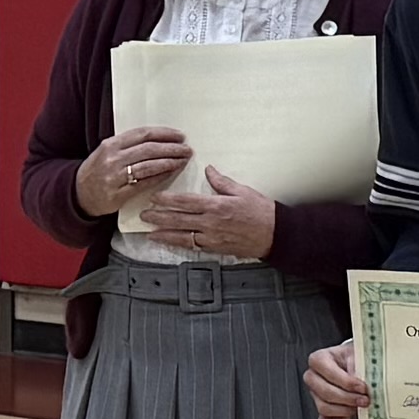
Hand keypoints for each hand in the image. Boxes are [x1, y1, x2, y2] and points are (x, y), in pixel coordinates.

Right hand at [79, 122, 198, 217]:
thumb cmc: (98, 170)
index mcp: (111, 144)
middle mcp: (112, 158)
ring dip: (170, 162)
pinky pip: (144, 183)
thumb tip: (160, 140)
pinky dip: (160, 177)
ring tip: (183, 160)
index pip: (143, 134)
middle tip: (187, 149)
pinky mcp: (118, 194)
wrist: (78, 194)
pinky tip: (171, 173)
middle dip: (172, 148)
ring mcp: (115, 177)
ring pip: (149, 166)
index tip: (180, 135)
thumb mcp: (108, 151)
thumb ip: (129, 145)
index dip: (164, 134)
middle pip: (149, 149)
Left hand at [137, 169, 277, 259]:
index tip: (154, 197)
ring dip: (164, 234)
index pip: (186, 202)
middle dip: (159, 217)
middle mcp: (211, 223)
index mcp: (216, 205)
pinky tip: (168, 242)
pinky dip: (178, 244)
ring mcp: (212, 238)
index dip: (167, 200)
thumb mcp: (242, 190)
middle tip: (144, 214)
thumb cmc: (261, 211)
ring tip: (149, 231)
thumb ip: (221, 181)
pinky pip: (192, 247)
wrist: (275, 234)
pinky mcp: (215, 248)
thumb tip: (208, 169)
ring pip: (182, 236)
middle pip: (179, 219)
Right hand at [303, 341, 370, 418]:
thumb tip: (370, 382)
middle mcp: (314, 377)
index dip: (345, 381)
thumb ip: (361, 366)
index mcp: (320, 359)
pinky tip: (348, 418)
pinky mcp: (323, 410)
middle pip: (324, 392)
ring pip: (324, 408)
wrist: (360, 366)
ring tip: (360, 406)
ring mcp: (316, 395)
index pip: (325, 370)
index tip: (362, 387)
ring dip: (345, 410)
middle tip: (364, 400)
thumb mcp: (359, 356)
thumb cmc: (358, 359)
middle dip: (347, 398)